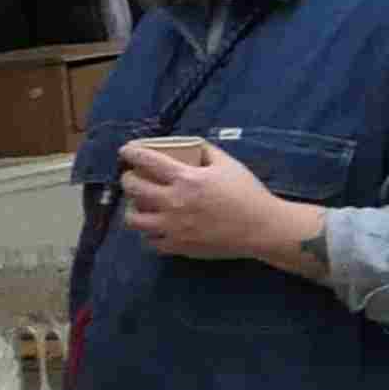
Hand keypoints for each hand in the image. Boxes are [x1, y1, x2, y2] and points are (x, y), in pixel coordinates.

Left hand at [120, 138, 316, 272]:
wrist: (262, 229)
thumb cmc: (248, 194)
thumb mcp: (230, 165)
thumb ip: (206, 152)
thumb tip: (189, 144)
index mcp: (186, 179)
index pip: (147, 160)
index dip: (131, 152)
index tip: (126, 151)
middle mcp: (173, 202)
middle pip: (133, 188)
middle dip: (128, 178)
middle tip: (133, 177)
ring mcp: (173, 227)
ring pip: (133, 219)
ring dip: (132, 208)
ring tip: (140, 205)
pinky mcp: (178, 246)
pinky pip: (150, 240)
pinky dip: (149, 232)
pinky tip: (156, 227)